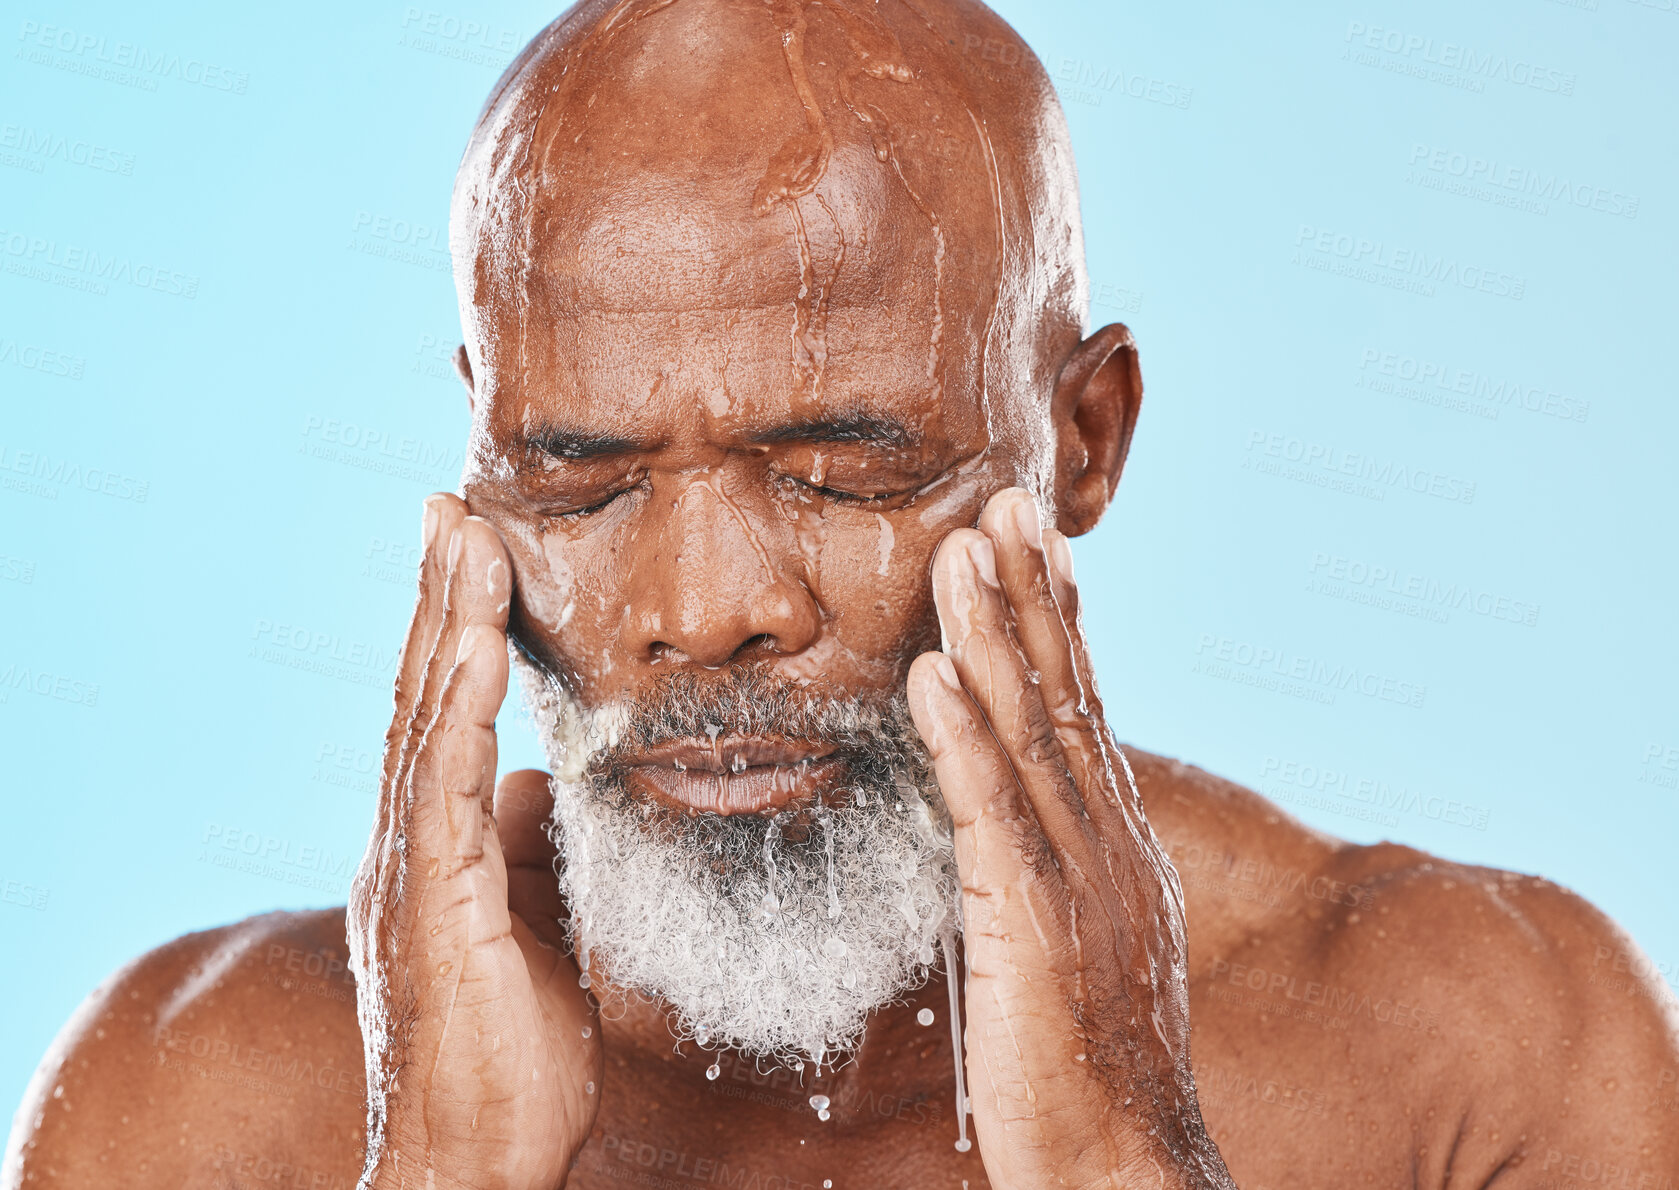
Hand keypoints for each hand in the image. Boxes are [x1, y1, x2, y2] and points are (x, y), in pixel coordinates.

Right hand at [348, 494, 600, 1189]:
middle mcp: (407, 849)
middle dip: (437, 599)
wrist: (473, 1160)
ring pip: (423, 726)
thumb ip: (525, 851)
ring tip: (462, 538)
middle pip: (419, 700)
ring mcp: (410, 876)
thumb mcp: (534, 927)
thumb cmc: (505, 1057)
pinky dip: (455, 712)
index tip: (468, 549)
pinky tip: (474, 649)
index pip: (440, 717)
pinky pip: (442, 791)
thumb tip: (537, 782)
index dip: (452, 631)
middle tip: (449, 506)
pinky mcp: (432, 909)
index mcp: (434, 851)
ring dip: (445, 627)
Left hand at [906, 488, 1231, 1189]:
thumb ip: (1055, 872)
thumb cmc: (1095, 1074)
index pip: (1085, 713)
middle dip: (1034, 595)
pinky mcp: (1037, 926)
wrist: (1129, 1169)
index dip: (1060, 624)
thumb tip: (1018, 824)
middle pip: (1067, 696)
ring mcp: (1080, 881)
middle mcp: (1110, 846)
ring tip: (963, 548)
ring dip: (995, 634)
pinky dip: (964, 739)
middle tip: (1006, 503)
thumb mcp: (1086, 947)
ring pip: (1032, 733)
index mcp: (1117, 849)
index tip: (1038, 547)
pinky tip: (934, 675)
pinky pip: (992, 816)